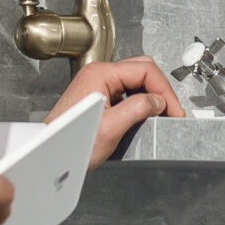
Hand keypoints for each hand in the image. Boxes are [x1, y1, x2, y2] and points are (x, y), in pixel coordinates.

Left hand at [51, 56, 186, 163]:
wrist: (51, 154)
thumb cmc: (70, 142)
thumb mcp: (111, 127)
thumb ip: (138, 109)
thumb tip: (158, 101)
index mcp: (101, 73)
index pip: (146, 70)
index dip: (165, 91)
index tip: (173, 110)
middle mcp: (98, 74)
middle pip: (142, 71)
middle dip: (160, 91)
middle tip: (170, 112)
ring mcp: (98, 85)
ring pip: (136, 82)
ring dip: (151, 98)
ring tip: (159, 116)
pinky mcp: (99, 97)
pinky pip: (127, 93)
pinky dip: (140, 103)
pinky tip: (144, 118)